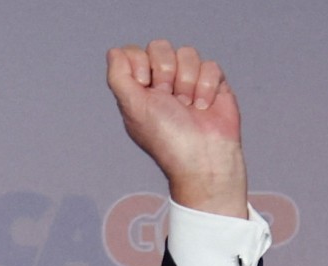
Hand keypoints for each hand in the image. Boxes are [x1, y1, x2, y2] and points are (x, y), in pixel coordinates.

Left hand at [107, 40, 246, 217]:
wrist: (202, 156)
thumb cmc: (165, 137)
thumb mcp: (133, 107)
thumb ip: (118, 77)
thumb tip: (115, 52)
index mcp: (138, 89)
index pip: (133, 53)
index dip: (140, 64)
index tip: (144, 85)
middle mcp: (161, 83)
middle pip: (160, 47)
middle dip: (165, 72)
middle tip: (168, 98)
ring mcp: (188, 82)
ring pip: (187, 53)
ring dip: (187, 82)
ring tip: (187, 106)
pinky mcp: (212, 84)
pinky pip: (210, 65)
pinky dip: (207, 87)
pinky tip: (204, 107)